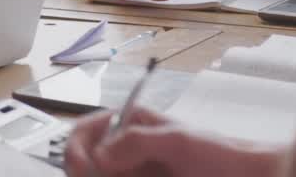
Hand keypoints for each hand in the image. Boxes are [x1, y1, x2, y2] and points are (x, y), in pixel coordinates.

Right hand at [64, 107, 280, 176]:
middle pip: (84, 162)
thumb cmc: (219, 153)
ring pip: (99, 176)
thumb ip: (136, 141)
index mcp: (128, 123)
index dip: (76, 149)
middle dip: (85, 171)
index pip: (83, 131)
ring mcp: (131, 172)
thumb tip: (100, 156)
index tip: (83, 168)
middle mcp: (124, 149)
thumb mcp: (177, 141)